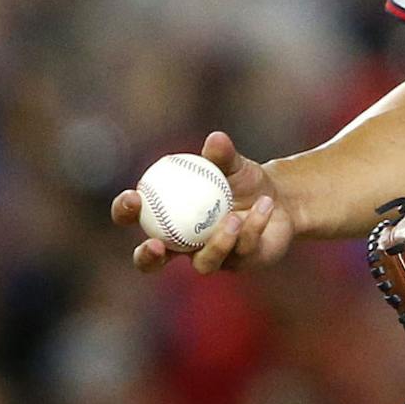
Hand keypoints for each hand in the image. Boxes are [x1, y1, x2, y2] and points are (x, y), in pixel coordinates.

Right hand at [110, 131, 296, 275]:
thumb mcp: (233, 164)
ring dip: (218, 242)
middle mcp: (182, 244)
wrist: (279, 198)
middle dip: (147, 257)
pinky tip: (265, 205)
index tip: (134, 197)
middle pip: (150, 262)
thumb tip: (216, 138)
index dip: (125, 211)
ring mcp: (209, 258)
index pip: (135, 217)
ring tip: (234, 218)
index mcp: (166, 217)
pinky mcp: (238, 264)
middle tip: (157, 245)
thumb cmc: (242, 180)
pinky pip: (241, 250)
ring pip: (204, 262)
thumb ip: (222, 155)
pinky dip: (253, 225)